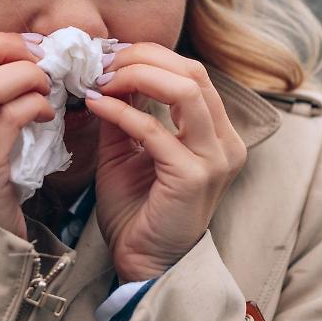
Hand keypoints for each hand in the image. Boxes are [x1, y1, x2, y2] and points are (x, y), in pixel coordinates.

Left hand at [86, 43, 246, 281]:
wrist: (144, 264)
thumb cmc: (138, 210)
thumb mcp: (128, 149)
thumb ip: (125, 109)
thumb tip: (108, 71)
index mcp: (218, 133)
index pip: (192, 73)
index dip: (150, 56)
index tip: (110, 57)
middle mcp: (225, 142)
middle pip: (192, 72)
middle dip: (143, 58)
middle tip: (104, 62)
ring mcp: (215, 159)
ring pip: (184, 90)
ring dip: (137, 76)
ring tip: (102, 79)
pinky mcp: (193, 176)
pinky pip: (153, 130)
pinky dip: (121, 111)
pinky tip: (96, 104)